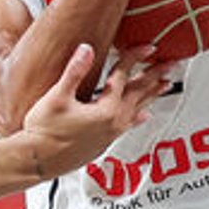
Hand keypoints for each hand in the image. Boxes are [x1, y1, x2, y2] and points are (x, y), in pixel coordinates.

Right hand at [18, 43, 172, 176]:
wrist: (37, 161)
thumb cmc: (44, 132)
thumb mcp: (57, 97)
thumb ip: (74, 72)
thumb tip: (86, 49)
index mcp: (105, 109)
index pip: (124, 76)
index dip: (136, 57)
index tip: (148, 47)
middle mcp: (113, 122)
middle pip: (139, 93)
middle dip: (155, 75)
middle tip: (171, 64)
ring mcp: (110, 133)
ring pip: (138, 109)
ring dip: (152, 94)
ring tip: (165, 85)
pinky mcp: (104, 142)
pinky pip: (129, 124)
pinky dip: (139, 116)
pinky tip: (144, 115)